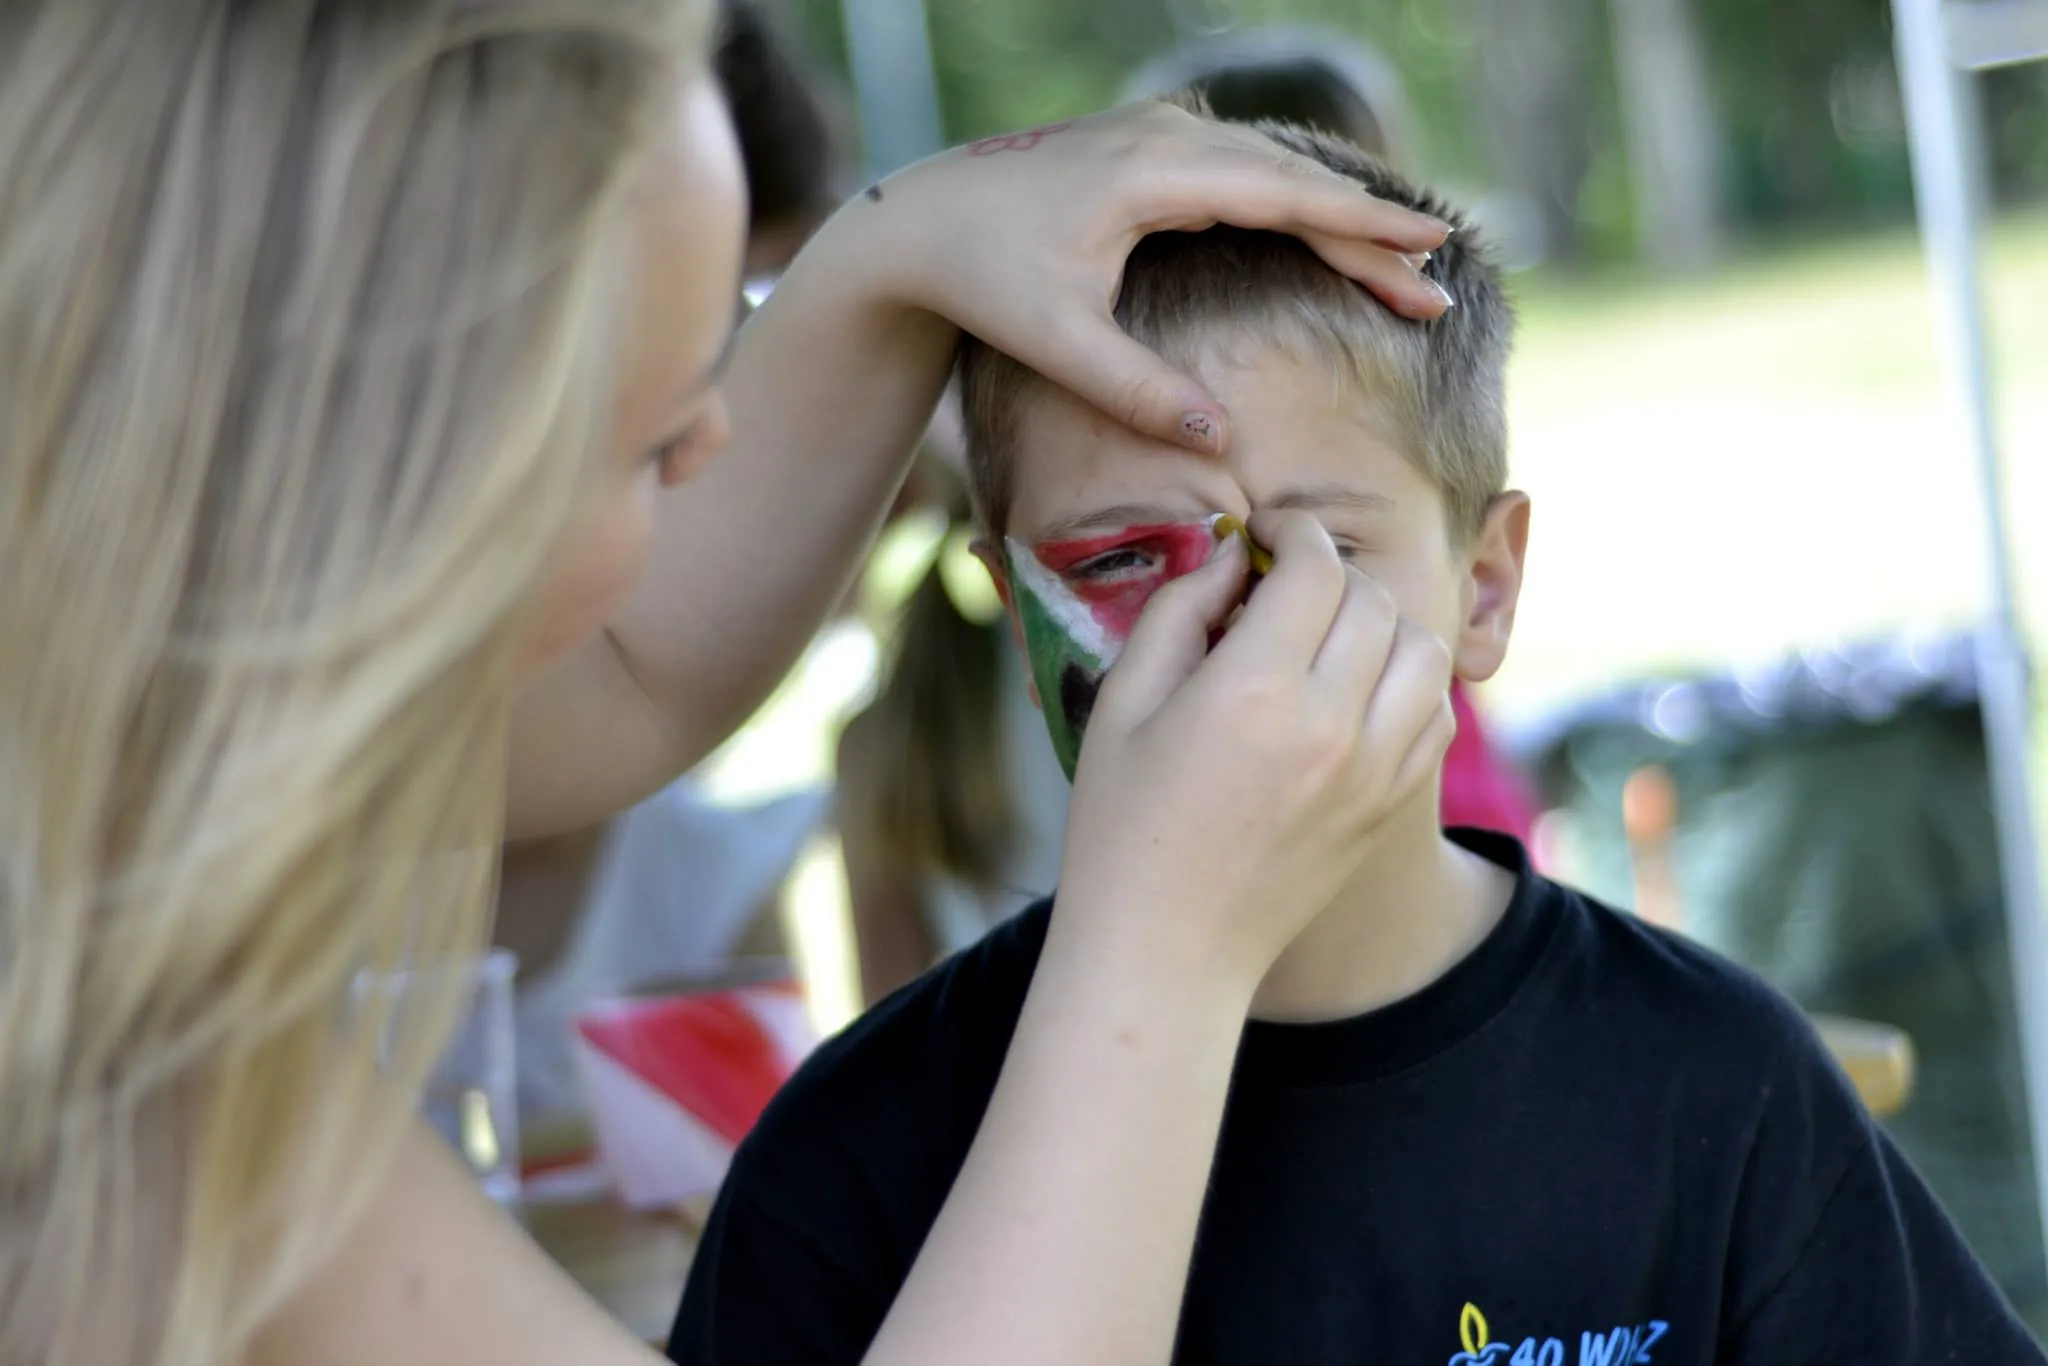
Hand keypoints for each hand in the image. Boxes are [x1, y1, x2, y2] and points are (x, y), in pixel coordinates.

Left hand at [858, 101, 1450, 453]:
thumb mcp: (1058, 344)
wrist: (917, 223)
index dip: (1364, 225)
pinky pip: (1243, 172)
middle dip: (1369, 235)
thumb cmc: (983, 280)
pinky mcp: (1148, 148)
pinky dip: (1294, 205)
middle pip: (1295, 183)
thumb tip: (1222, 437)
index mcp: (1152, 174)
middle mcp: (1165, 138)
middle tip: (1437, 287)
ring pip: (1273, 173)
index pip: (1285, 196)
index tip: (1432, 247)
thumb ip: (1139, 391)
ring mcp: (1158, 135)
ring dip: (1335, 219)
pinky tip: (1327, 238)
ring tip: (1401, 269)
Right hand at [1055, 512, 1455, 996]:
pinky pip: (1436, 712)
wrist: (1168, 951)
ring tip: (1326, 637)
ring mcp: (1372, 770)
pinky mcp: (1389, 805)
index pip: (1314, 566)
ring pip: (1422, 648)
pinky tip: (1355, 689)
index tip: (1263, 536)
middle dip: (1327, 574)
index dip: (1290, 531)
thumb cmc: (1122, 826)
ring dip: (1379, 622)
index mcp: (1253, 691)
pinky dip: (1407, 681)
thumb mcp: (1122, 704)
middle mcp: (1330, 725)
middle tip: (1280, 588)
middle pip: (1370, 599)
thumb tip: (1234, 555)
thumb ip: (1179, 611)